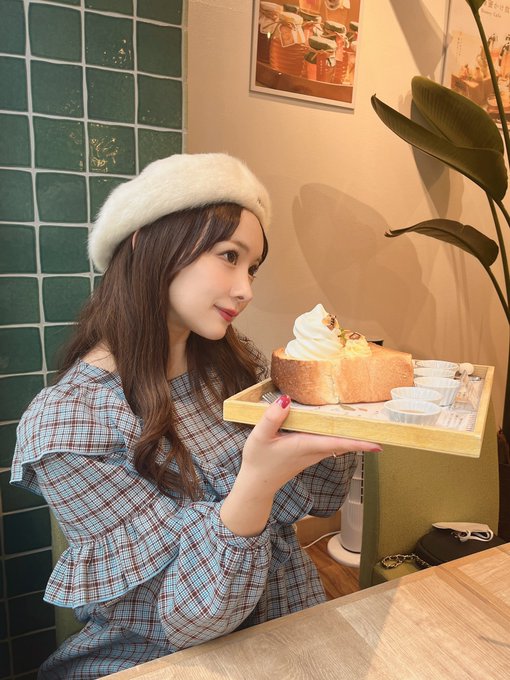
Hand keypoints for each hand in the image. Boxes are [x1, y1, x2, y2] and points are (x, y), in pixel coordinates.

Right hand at [240, 394, 381, 495]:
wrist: (256, 484)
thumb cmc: (258, 461)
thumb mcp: (259, 436)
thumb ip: (272, 418)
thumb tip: (286, 400)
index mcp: (305, 445)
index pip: (337, 442)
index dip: (358, 442)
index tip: (378, 443)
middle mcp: (313, 451)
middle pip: (343, 443)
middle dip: (363, 436)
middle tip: (383, 427)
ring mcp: (312, 454)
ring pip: (338, 444)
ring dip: (353, 436)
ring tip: (369, 425)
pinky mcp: (309, 454)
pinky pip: (330, 444)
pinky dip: (341, 437)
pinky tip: (343, 429)